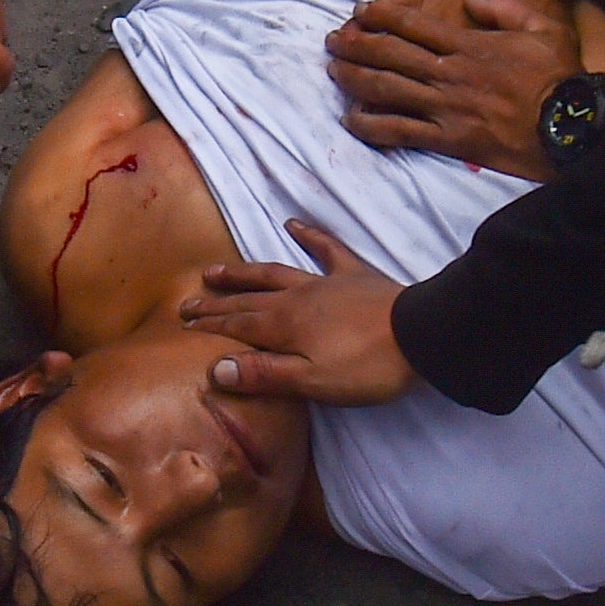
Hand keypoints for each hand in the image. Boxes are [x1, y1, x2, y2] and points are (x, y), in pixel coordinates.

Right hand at [184, 218, 416, 405]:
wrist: (421, 336)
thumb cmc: (366, 367)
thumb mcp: (312, 381)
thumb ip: (265, 374)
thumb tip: (215, 367)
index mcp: (284, 326)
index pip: (237, 325)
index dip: (210, 326)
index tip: (183, 325)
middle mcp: (297, 298)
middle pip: (248, 299)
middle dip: (216, 303)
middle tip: (186, 303)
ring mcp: (325, 281)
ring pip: (274, 272)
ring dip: (244, 272)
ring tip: (215, 270)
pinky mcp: (354, 274)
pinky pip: (326, 249)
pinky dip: (309, 235)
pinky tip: (292, 224)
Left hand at [329, 0, 581, 176]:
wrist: (569, 126)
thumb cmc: (558, 78)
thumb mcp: (541, 29)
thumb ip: (505, 10)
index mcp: (468, 44)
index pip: (414, 24)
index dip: (381, 17)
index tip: (359, 13)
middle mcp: (450, 71)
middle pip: (390, 53)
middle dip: (356, 45)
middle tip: (332, 41)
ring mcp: (446, 106)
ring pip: (387, 88)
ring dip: (355, 78)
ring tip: (333, 72)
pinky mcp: (449, 138)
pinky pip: (401, 131)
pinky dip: (373, 125)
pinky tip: (353, 119)